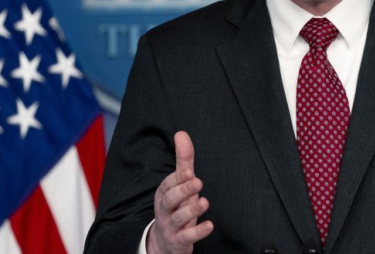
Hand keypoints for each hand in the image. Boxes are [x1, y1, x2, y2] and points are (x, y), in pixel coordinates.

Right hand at [147, 131, 212, 253]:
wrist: (165, 242)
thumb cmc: (176, 207)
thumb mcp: (179, 184)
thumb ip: (183, 161)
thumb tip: (181, 133)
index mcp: (164, 194)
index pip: (167, 185)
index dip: (177, 178)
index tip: (189, 171)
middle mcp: (164, 210)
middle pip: (169, 200)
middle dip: (183, 190)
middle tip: (198, 182)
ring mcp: (170, 226)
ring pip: (178, 218)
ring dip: (191, 210)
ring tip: (204, 202)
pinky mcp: (179, 240)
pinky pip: (187, 237)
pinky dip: (198, 232)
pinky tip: (210, 225)